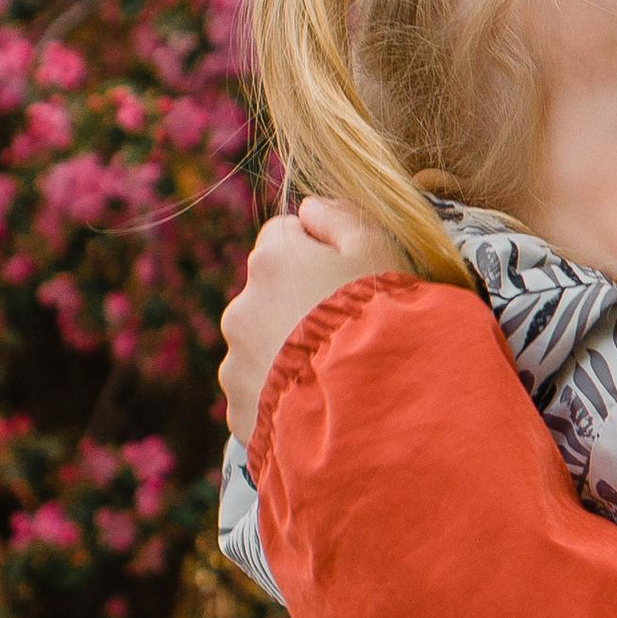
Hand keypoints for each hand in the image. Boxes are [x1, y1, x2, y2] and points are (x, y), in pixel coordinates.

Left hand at [219, 195, 402, 447]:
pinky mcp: (238, 409)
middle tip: (344, 332)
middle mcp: (241, 307)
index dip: (316, 254)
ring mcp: (235, 362)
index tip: (344, 279)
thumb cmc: (381, 320)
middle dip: (297, 307)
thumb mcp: (379, 250)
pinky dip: (282, 397)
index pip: (282, 237)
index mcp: (271, 260)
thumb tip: (309, 207)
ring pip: (261, 347)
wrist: (370, 406)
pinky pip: (260, 394)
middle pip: (269, 295)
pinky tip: (320, 405)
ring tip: (334, 375)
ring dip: (287, 354)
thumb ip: (341, 218)